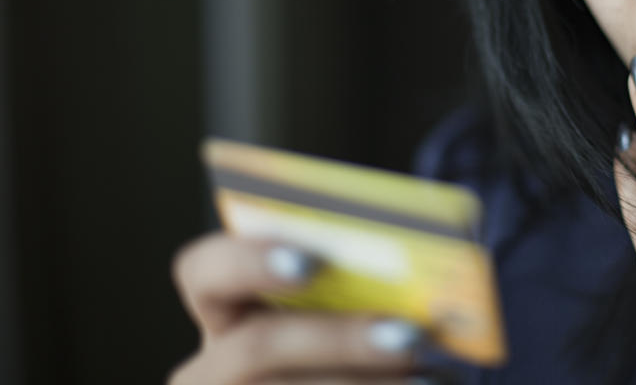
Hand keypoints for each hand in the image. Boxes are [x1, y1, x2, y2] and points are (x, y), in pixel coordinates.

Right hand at [169, 233, 427, 383]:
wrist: (333, 379)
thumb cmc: (342, 355)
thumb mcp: (328, 323)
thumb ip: (347, 290)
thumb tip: (410, 266)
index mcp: (225, 317)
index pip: (204, 272)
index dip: (247, 262)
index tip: (310, 263)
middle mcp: (214, 373)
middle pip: (254, 348)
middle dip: (336, 340)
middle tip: (411, 337)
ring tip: (431, 380)